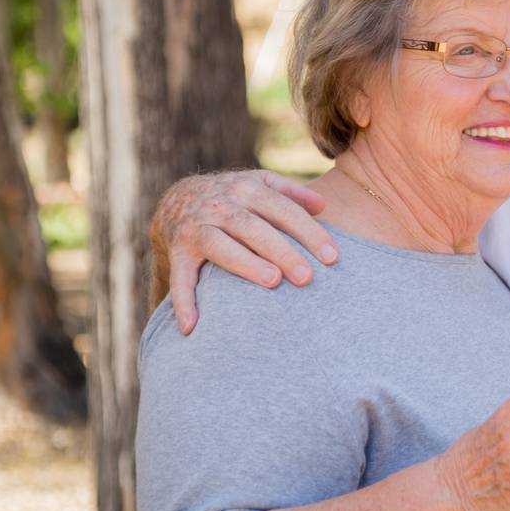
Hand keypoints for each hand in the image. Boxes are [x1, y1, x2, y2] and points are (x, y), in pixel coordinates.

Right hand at [152, 170, 339, 334]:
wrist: (177, 200)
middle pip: (254, 229)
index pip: (284, 210)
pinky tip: (193, 326)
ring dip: (245, 264)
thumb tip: (323, 205)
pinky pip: (180, 276)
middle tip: (307, 277)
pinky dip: (185, 300)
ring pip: (220, 246)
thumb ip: (292, 192)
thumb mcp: (260, 184)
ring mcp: (197, 228)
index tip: (332, 257)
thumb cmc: (234, 197)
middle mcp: (221, 207)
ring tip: (272, 282)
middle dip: (282, 252)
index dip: (309, 232)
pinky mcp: (178, 250)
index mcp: (247, 190)